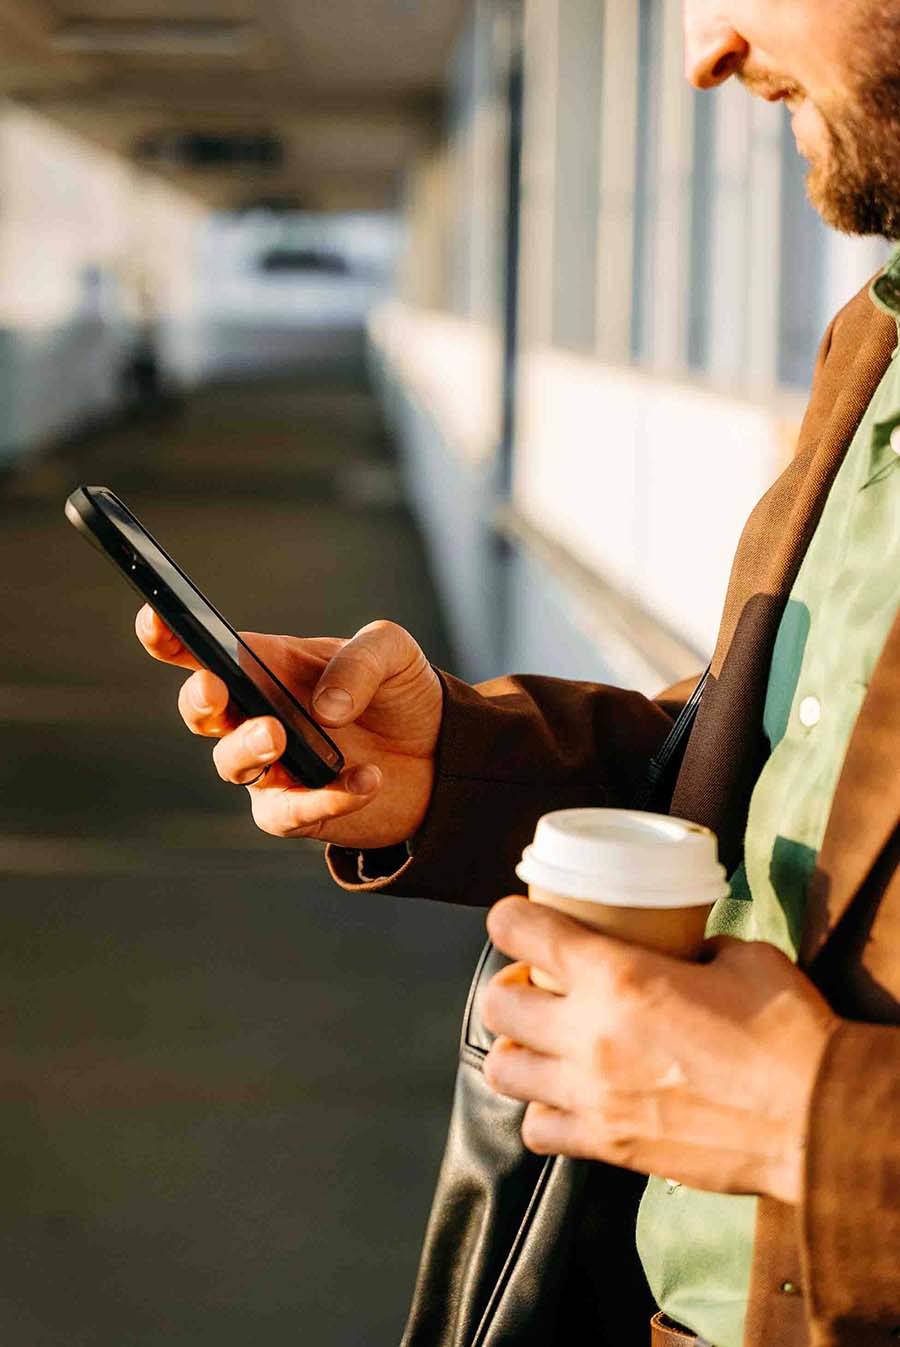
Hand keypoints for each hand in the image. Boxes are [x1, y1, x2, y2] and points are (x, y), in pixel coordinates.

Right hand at [135, 608, 442, 848]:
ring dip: (249, 747)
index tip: (155, 620)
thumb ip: (361, 661)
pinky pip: (291, 811)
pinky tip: (367, 779)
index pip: (203, 650)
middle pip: (202, 711)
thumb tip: (326, 708)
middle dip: (199, 700)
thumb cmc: (400, 692)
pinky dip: (327, 796)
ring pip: (231, 764)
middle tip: (216, 687)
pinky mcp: (298, 811)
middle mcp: (256, 715)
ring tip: (281, 735)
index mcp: (265, 666)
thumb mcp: (392, 652)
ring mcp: (272, 767)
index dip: (169, 637)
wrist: (442, 754)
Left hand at [481, 897, 838, 1204]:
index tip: (514, 921)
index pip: (520, 931)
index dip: (508, 919)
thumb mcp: (740, 958)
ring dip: (515, 1050)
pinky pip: (537, 1132)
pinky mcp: (608, 1144)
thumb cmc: (786, 1035)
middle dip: (508, 987)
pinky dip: (542, 1114)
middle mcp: (590, 1034)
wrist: (815, 1120)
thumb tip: (681, 951)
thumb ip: (694, 949)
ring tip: (541, 1043)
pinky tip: (566, 1099)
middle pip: (496, 1004)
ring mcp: (592, 1095)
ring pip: (502, 1070)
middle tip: (536, 986)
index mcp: (618, 976)